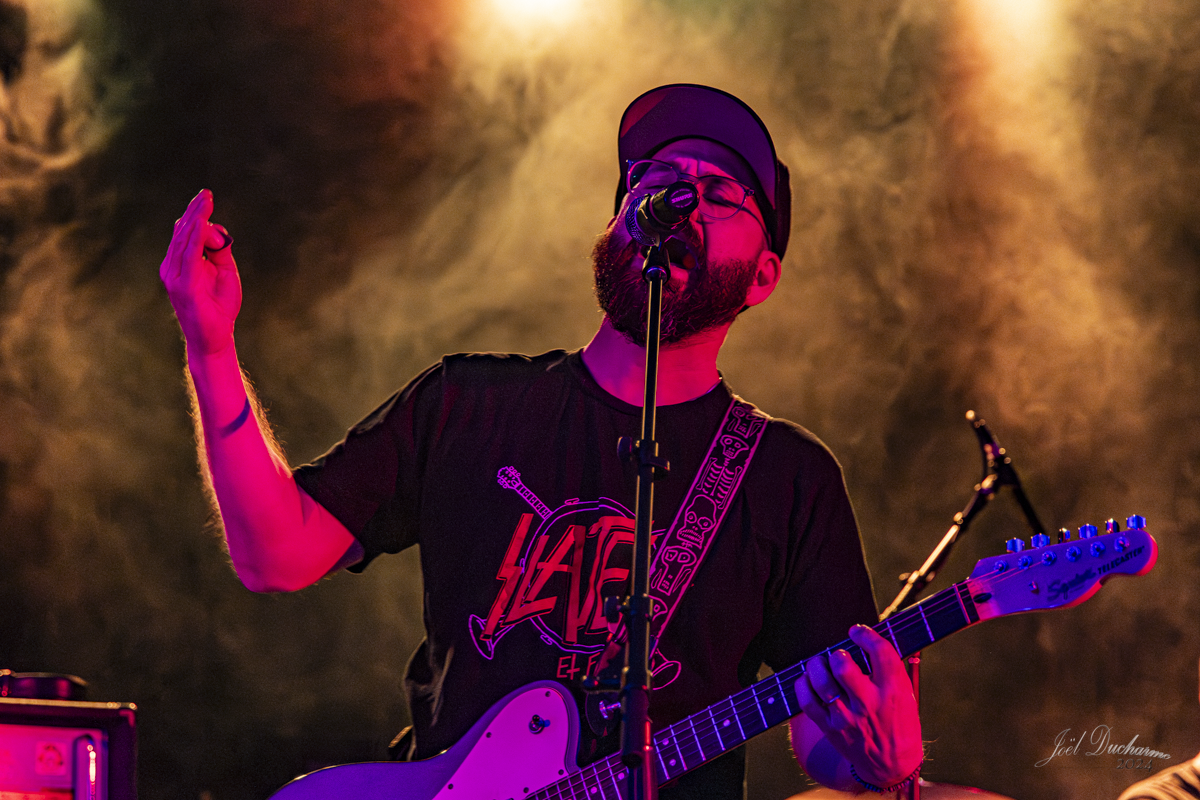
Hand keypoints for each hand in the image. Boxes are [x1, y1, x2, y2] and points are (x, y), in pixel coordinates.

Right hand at [160, 189, 241, 357]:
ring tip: (205, 202)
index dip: (195, 214)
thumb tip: (215, 228)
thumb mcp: (225, 271)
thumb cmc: (219, 306)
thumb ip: (219, 250)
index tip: (206, 197)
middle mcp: (173, 267)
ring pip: (184, 240)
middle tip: (206, 193)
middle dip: (196, 211)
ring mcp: (175, 276)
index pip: (185, 232)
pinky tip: (201, 225)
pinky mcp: (183, 286)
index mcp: (181, 263)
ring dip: (196, 219)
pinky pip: (188, 257)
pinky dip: (195, 239)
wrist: (215, 337)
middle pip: (183, 232)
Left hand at [795, 625, 922, 788]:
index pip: (880, 653)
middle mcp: (869, 704)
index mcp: (893, 691)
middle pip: (843, 667)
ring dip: (817, 666)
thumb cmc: (899, 721)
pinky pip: (807, 702)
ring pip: (822, 683)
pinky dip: (803, 685)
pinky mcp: (830, 728)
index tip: (858, 631)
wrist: (892, 765)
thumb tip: (865, 638)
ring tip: (821, 664)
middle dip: (838, 654)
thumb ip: (888, 668)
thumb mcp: (905, 693)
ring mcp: (847, 718)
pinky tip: (808, 679)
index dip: (866, 635)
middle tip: (839, 656)